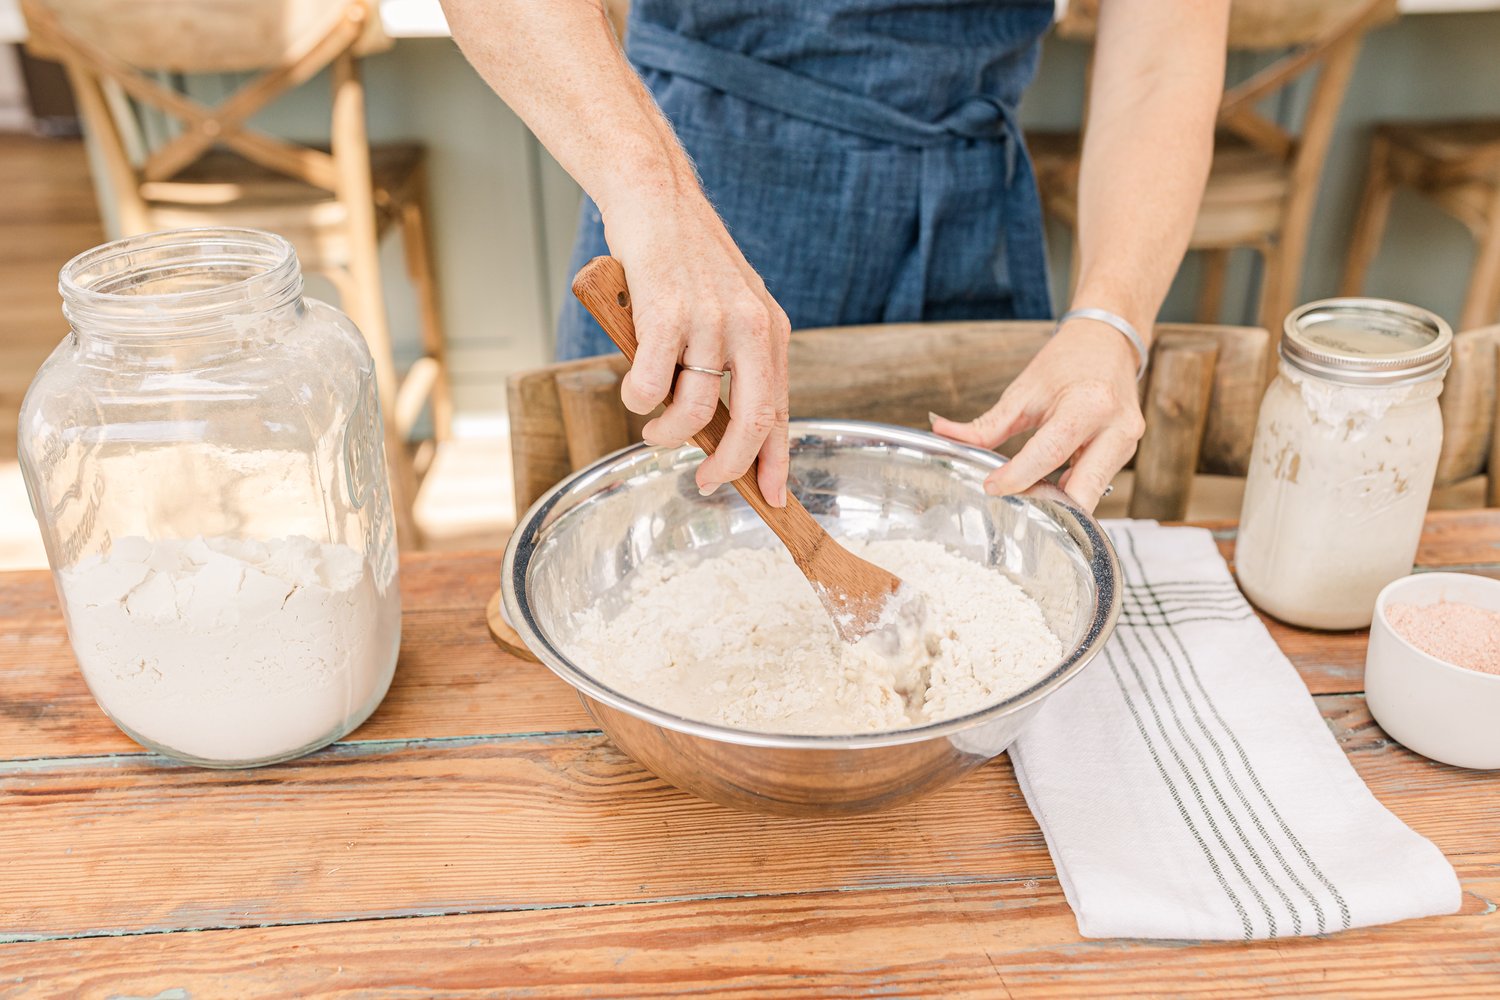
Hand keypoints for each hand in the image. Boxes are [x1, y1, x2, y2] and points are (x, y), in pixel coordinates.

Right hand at [600, 192, 790, 505]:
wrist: (656, 197)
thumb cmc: (686, 258)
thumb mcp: (732, 305)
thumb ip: (736, 358)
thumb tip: (724, 426)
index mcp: (770, 330)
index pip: (781, 411)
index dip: (778, 462)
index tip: (773, 496)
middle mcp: (749, 327)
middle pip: (751, 423)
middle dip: (729, 467)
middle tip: (707, 482)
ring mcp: (709, 321)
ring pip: (693, 411)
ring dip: (667, 433)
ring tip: (654, 427)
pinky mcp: (666, 313)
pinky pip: (649, 386)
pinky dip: (637, 399)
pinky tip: (634, 391)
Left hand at [930, 318, 1145, 511]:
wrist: (1108, 342)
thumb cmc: (1068, 361)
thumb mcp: (1024, 390)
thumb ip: (987, 424)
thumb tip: (943, 433)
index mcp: (1089, 405)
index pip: (1049, 453)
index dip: (1017, 476)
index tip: (991, 486)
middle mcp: (1116, 428)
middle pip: (1083, 490)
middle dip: (1049, 505)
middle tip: (1014, 502)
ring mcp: (1126, 443)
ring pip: (1091, 493)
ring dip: (1059, 499)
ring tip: (1028, 489)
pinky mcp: (1126, 452)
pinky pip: (1096, 484)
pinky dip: (1070, 489)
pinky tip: (1049, 483)